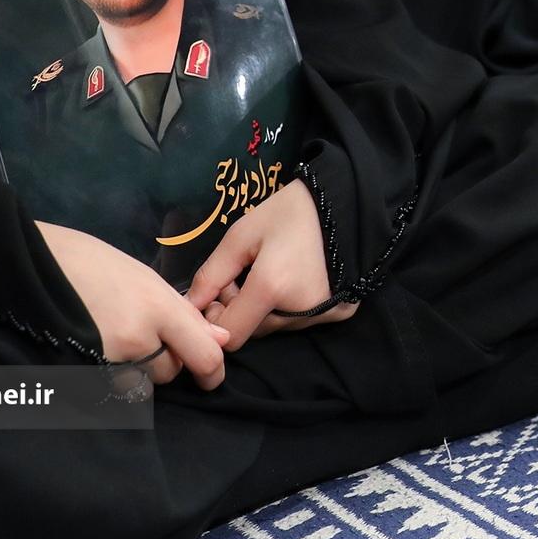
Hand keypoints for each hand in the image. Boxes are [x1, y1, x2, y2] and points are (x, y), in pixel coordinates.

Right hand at [36, 222, 227, 387]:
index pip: (204, 356)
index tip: (211, 376)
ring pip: (143, 383)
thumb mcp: (146, 277)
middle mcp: (137, 338)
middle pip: (172, 371)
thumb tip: (219, 340)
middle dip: (169, 360)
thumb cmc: (92, 262)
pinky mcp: (84, 371)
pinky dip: (115, 375)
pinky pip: (114, 386)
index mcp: (158, 307)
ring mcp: (109, 358)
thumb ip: (184, 313)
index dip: (213, 372)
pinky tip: (102, 349)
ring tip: (120, 339)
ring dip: (141, 371)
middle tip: (150, 336)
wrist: (33, 265)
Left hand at [186, 179, 355, 349]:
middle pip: (254, 331)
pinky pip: (302, 321)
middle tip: (248, 272)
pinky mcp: (341, 313)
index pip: (231, 336)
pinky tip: (298, 277)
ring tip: (274, 271)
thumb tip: (190, 307)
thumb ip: (211, 275)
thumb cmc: (289, 213)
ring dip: (266, 308)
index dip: (218, 319)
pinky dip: (291, 307)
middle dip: (241, 309)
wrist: (347, 202)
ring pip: (277, 326)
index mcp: (271, 289)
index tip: (223, 290)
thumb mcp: (242, 235)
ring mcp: (323, 315)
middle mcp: (298, 312)